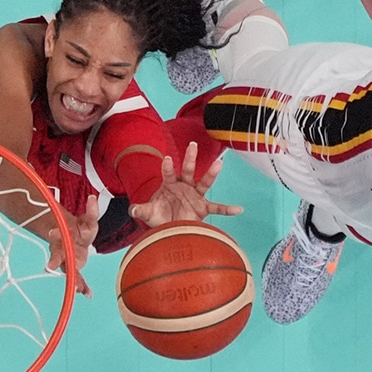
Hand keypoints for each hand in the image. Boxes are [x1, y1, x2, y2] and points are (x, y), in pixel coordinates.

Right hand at [46, 194, 97, 296]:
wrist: (72, 237)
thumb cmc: (78, 228)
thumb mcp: (87, 219)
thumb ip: (91, 211)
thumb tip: (93, 198)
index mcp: (62, 236)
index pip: (57, 234)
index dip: (55, 232)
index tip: (51, 232)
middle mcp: (61, 249)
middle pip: (58, 255)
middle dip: (55, 261)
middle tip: (50, 266)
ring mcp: (66, 260)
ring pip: (67, 270)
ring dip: (72, 279)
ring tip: (77, 289)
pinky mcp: (73, 267)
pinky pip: (77, 278)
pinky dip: (82, 286)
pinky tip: (88, 294)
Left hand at [128, 142, 243, 226]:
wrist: (168, 227)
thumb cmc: (159, 216)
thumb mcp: (148, 213)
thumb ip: (141, 210)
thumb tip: (132, 210)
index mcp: (170, 184)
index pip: (169, 172)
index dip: (168, 166)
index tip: (169, 159)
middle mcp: (184, 186)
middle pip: (188, 170)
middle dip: (190, 158)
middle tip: (192, 145)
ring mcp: (195, 196)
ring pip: (204, 182)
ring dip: (211, 173)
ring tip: (219, 163)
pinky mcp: (202, 208)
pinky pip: (217, 208)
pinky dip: (227, 209)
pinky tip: (238, 209)